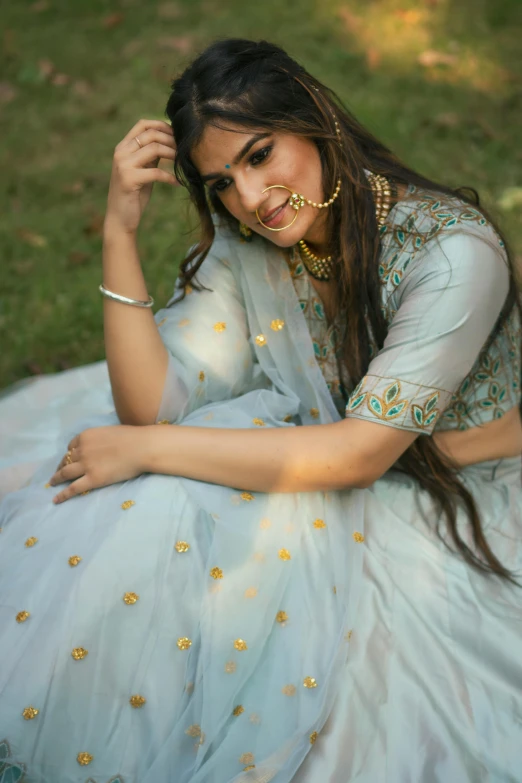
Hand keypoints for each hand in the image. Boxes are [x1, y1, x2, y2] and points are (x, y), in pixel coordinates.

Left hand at [49, 425, 147, 503]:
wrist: (142, 447)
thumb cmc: (133, 438)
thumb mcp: (110, 432)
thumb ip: (100, 439)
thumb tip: (101, 445)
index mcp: (86, 436)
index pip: (71, 446)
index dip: (69, 453)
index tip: (69, 458)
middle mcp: (82, 450)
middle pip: (66, 460)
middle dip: (61, 466)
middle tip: (58, 472)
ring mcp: (86, 465)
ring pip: (65, 473)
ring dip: (57, 478)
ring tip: (53, 483)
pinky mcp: (92, 479)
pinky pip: (73, 488)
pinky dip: (63, 495)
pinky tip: (56, 500)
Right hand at [105, 118, 178, 234]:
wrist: (120, 219)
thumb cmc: (134, 195)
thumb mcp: (142, 170)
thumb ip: (150, 156)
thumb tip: (169, 142)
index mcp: (123, 147)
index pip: (143, 125)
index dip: (162, 125)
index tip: (177, 134)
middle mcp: (121, 152)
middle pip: (151, 134)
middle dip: (171, 139)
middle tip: (185, 149)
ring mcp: (123, 165)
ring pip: (154, 149)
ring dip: (173, 154)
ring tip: (183, 162)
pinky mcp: (129, 179)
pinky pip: (156, 172)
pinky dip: (170, 177)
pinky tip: (178, 183)